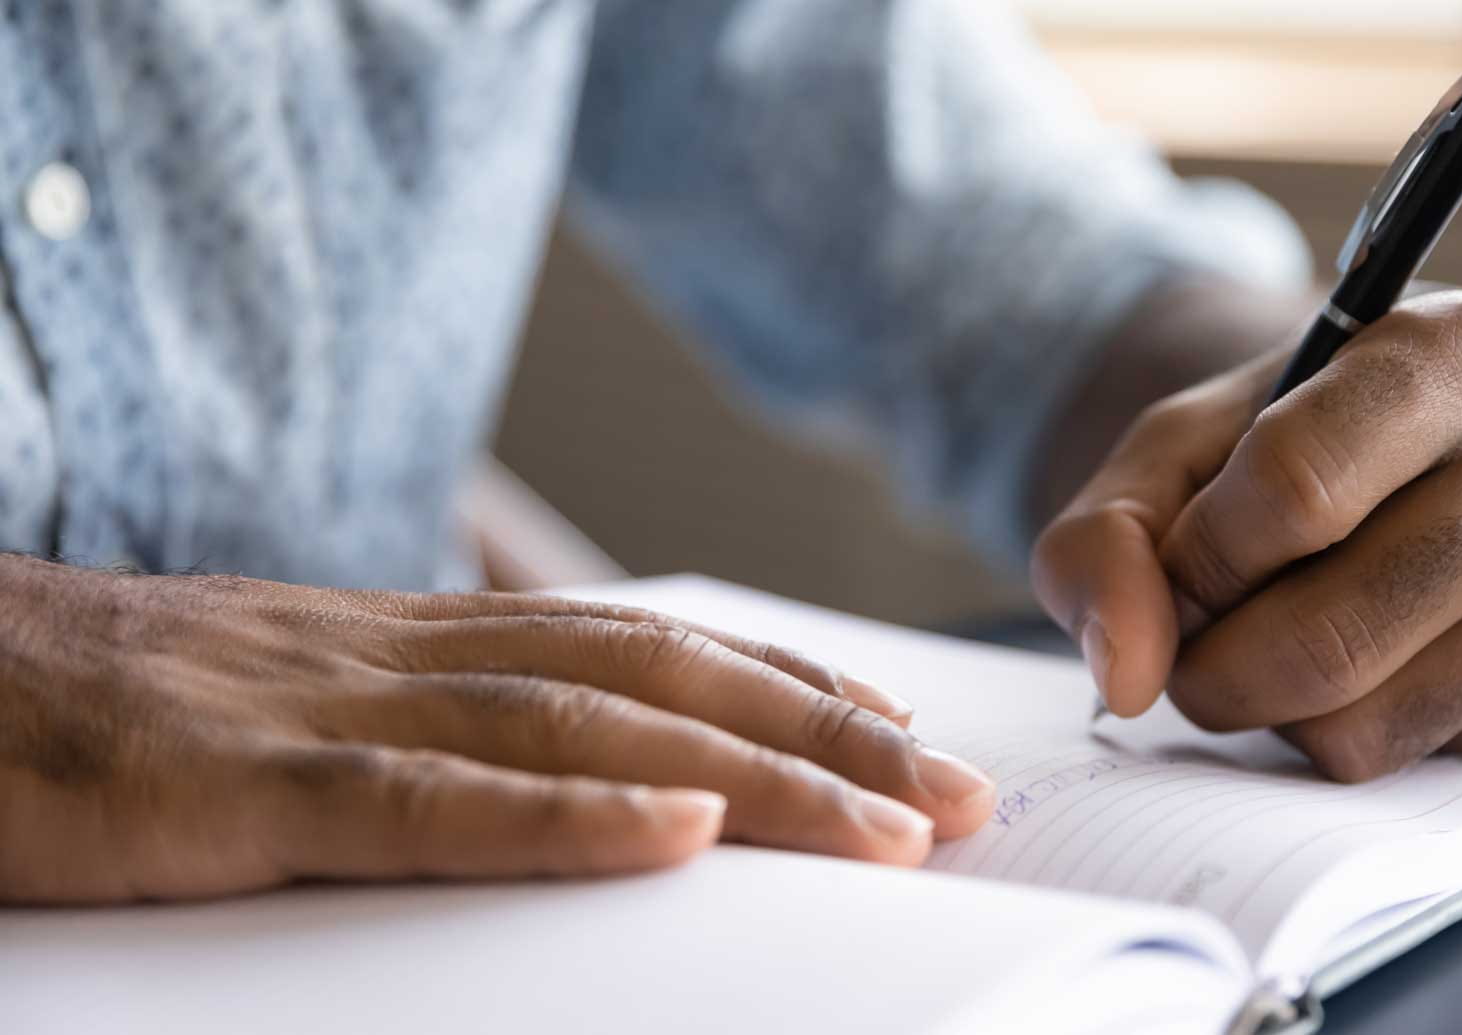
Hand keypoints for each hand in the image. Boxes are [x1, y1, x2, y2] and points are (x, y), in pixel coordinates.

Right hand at [0, 557, 993, 902]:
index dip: (783, 686)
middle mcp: (392, 653)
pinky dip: (565, 813)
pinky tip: (678, 827)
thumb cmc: (92, 712)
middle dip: (822, 735)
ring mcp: (316, 710)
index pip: (639, 647)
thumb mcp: (278, 714)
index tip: (899, 731)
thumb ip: (410, 738)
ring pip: (579, 727)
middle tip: (959, 795)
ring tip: (888, 822)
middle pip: (654, 678)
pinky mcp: (229, 788)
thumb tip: (548, 786)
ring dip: (752, 773)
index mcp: (405, 641)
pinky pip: (423, 798)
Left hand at [1032, 290, 1461, 780]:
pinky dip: (1351, 732)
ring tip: (1277, 634)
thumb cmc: (1280, 442)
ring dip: (1275, 711)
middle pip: (1328, 638)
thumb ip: (1105, 541)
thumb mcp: (1169, 451)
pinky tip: (1364, 655)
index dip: (1200, 560)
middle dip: (1215, 668)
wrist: (1403, 452)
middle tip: (1197, 639)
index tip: (1182, 563)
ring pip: (1367, 725)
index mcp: (1460, 346)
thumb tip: (1130, 680)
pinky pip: (1419, 762)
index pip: (1294, 494)